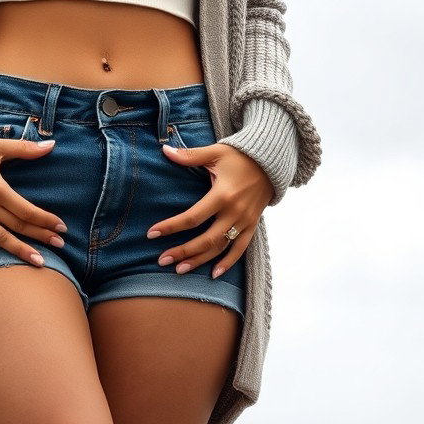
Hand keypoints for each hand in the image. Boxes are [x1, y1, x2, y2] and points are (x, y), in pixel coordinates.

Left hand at [146, 142, 273, 278]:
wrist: (271, 162)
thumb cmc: (239, 155)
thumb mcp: (214, 153)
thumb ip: (189, 156)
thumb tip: (164, 150)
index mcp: (222, 195)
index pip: (192, 217)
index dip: (171, 227)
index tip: (152, 234)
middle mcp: (234, 212)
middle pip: (206, 239)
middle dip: (183, 251)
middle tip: (162, 260)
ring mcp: (245, 221)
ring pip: (221, 247)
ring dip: (200, 260)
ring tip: (180, 270)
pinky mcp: (252, 225)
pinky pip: (241, 248)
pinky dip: (229, 262)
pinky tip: (214, 273)